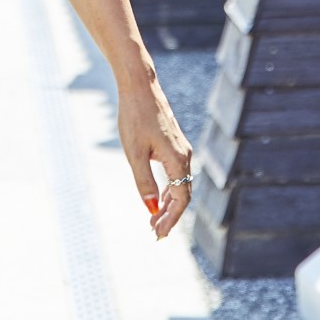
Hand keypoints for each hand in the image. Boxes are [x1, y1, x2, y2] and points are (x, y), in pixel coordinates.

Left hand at [118, 74, 194, 239]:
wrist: (139, 86)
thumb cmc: (134, 117)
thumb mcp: (134, 153)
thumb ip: (144, 182)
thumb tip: (152, 208)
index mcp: (178, 159)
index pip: (181, 198)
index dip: (171, 219)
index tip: (157, 233)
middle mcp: (185, 155)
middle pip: (184, 194)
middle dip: (171, 215)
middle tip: (155, 233)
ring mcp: (181, 148)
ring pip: (181, 184)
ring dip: (170, 204)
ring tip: (155, 220)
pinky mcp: (174, 143)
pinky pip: (177, 173)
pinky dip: (170, 189)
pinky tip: (159, 197)